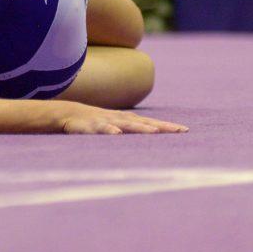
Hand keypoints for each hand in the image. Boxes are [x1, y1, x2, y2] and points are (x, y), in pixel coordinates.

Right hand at [60, 105, 187, 134]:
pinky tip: (117, 134)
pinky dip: (109, 130)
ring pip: (126, 125)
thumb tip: (152, 137)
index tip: (184, 130)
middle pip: (144, 123)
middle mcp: (120, 119)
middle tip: (178, 130)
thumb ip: (132, 130)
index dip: (167, 126)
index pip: (151, 123)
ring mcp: (107, 121)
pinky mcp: (91, 126)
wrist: (68, 114)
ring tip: (154, 132)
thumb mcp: (116, 126)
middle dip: (161, 127)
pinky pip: (102, 128)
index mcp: (127, 120)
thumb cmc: (96, 123)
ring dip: (140, 128)